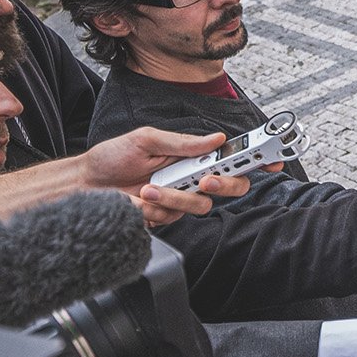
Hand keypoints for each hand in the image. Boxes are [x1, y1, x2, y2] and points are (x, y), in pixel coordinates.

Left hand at [80, 126, 253, 226]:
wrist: (86, 184)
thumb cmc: (112, 157)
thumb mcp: (146, 139)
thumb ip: (184, 143)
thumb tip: (216, 139)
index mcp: (193, 154)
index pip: (232, 156)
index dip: (257, 157)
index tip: (271, 158)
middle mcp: (192, 176)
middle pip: (232, 186)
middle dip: (224, 183)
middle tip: (206, 179)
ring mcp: (181, 197)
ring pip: (201, 204)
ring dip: (174, 197)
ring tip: (149, 188)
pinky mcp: (167, 215)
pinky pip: (175, 216)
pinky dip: (156, 208)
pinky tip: (140, 200)